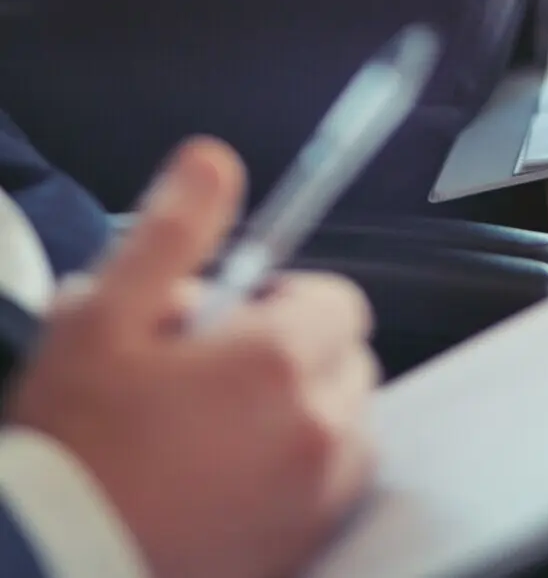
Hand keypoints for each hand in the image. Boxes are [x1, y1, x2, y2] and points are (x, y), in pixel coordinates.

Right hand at [7, 138, 377, 577]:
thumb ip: (172, 232)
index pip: (337, 300)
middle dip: (292, 358)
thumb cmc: (74, 447)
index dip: (283, 302)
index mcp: (280, 361)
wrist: (50, 566)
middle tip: (208, 378)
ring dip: (298, 418)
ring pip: (342, 428)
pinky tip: (225, 483)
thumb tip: (213, 161)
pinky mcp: (301, 551)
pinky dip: (296, 480)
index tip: (231, 321)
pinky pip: (328, 493)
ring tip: (214, 433)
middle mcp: (318, 430)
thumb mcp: (102, 319)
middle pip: (345, 362)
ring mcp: (316, 500)